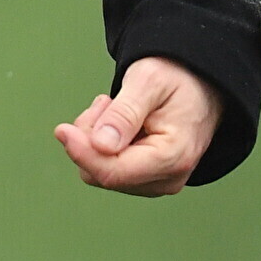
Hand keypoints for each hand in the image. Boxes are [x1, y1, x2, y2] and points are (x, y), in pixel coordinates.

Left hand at [54, 55, 217, 196]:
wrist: (199, 85)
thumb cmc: (177, 78)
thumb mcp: (148, 82)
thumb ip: (124, 114)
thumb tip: (100, 146)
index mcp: (173, 157)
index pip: (113, 172)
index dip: (82, 152)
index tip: (62, 130)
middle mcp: (167, 178)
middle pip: (102, 172)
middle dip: (91, 137)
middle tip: (106, 102)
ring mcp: (156, 181)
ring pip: (99, 171)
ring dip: (95, 137)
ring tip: (115, 107)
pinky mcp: (145, 178)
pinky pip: (106, 167)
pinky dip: (102, 142)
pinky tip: (117, 120)